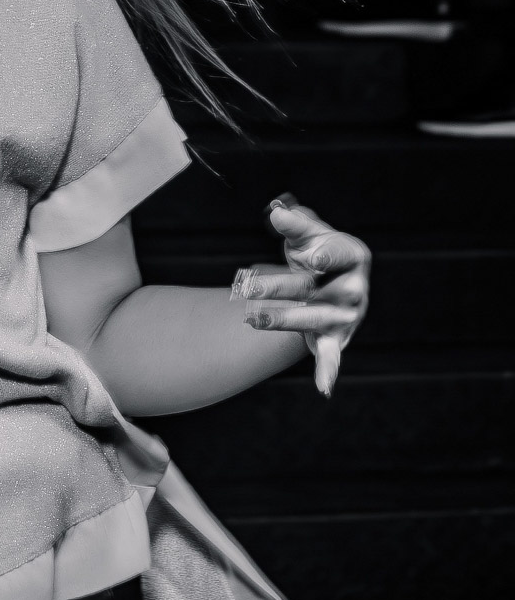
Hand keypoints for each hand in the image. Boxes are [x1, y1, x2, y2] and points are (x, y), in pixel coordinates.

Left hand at [231, 194, 370, 396]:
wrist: (329, 279)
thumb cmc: (316, 249)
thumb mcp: (306, 231)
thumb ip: (293, 221)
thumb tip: (277, 209)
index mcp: (352, 255)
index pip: (337, 254)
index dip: (322, 255)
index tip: (307, 257)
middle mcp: (354, 288)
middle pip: (312, 287)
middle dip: (278, 287)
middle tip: (244, 285)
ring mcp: (346, 315)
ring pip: (310, 318)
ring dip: (280, 320)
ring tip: (250, 320)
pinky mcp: (334, 338)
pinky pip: (332, 355)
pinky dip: (329, 371)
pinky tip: (324, 389)